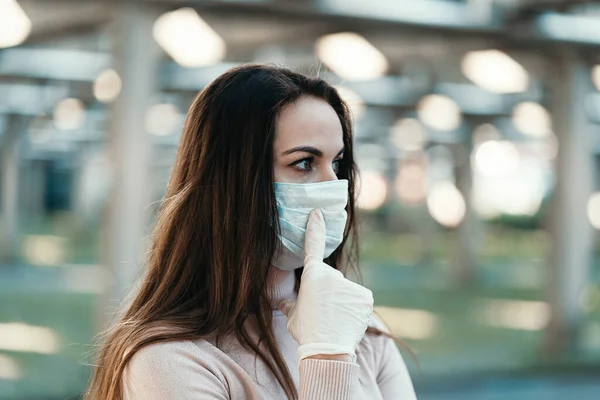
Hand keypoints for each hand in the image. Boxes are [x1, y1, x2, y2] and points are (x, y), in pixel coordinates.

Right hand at [279, 209, 373, 361]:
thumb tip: (280, 299)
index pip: (312, 246)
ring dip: (341, 301)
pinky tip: (348, 321)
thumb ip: (289, 301)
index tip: (318, 213)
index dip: (315, 228)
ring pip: (345, 291)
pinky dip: (354, 308)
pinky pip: (358, 300)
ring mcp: (350, 284)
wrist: (327, 349)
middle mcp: (332, 274)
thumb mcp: (292, 315)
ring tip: (335, 320)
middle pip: (331, 279)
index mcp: (312, 274)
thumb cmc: (306, 331)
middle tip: (322, 312)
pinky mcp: (364, 296)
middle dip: (328, 292)